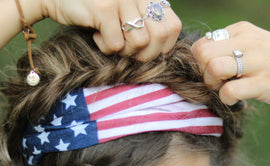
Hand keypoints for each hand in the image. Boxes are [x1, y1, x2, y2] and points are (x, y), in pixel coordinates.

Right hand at [37, 0, 181, 60]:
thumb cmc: (96, 10)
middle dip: (145, 54)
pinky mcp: (105, 8)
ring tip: (111, 41)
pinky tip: (97, 37)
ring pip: (140, 43)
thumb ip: (146, 23)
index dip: (164, 46)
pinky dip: (106, 48)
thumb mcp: (126, 12)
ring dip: (124, 51)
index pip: (173, 26)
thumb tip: (165, 51)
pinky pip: (116, 45)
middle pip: (160, 37)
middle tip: (127, 50)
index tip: (147, 51)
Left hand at [192, 21, 269, 111]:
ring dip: (212, 85)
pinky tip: (237, 100)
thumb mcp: (258, 45)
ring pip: (213, 68)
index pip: (203, 42)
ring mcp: (258, 62)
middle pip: (202, 53)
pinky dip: (226, 99)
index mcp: (244, 30)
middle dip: (203, 72)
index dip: (202, 62)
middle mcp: (249, 41)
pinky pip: (229, 91)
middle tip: (217, 83)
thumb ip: (233, 46)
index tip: (215, 73)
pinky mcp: (265, 83)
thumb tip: (204, 59)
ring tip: (225, 90)